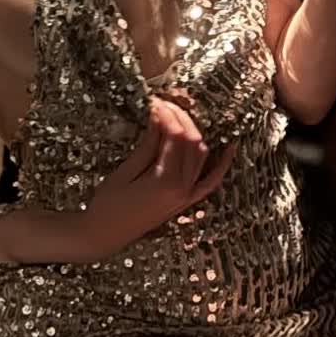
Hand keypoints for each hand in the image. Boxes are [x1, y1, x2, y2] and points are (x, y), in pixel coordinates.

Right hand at [74, 94, 237, 258]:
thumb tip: (159, 117)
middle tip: (164, 104)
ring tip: (177, 116)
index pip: (176, 136)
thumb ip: (147, 146)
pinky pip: (210, 181)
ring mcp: (187, 196)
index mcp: (166, 180)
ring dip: (193, 133)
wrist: (105, 235)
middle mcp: (183, 188)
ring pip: (201, 155)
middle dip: (180, 118)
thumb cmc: (108, 205)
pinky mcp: (186, 202)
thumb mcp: (125, 172)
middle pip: (192, 141)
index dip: (167, 114)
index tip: (155, 101)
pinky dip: (221, 165)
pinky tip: (230, 148)